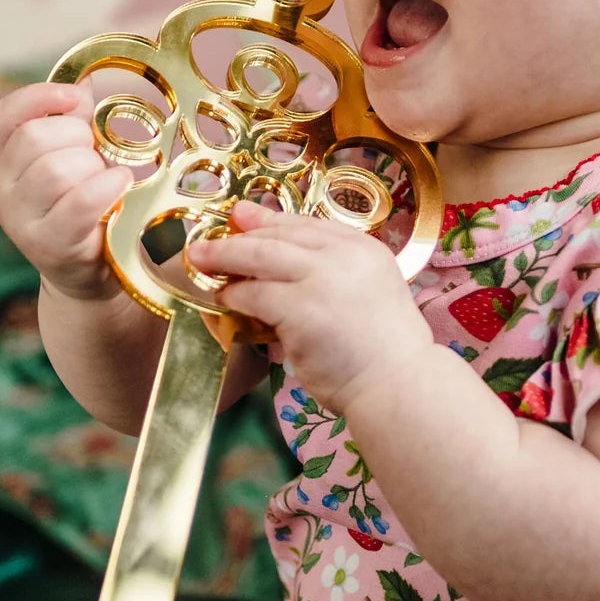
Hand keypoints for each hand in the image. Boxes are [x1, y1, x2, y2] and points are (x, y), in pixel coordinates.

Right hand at [0, 81, 130, 301]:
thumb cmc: (87, 209)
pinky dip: (106, 187)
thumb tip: (83, 81)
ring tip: (106, 180)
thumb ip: (74, 123)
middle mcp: (2, 189)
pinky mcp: (48, 245)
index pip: (5, 115)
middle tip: (98, 157)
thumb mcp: (76, 161)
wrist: (89, 275)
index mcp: (4, 160)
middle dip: (78, 138)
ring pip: (55, 170)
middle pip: (34, 138)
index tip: (76, 98)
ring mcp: (20, 220)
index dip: (40, 97)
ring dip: (93, 168)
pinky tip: (121, 185)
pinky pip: (77, 203)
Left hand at [194, 201, 432, 414]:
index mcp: (364, 249)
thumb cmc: (384, 353)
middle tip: (209, 240)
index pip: (308, 224)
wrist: (398, 384)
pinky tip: (223, 297)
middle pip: (280, 235)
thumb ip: (333, 278)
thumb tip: (283, 275)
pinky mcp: (301, 307)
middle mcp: (344, 255)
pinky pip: (255, 294)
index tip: (243, 215)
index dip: (270, 220)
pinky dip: (234, 293)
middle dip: (240, 234)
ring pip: (260, 256)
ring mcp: (322, 278)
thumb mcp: (366, 296)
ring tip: (201, 261)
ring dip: (226, 257)